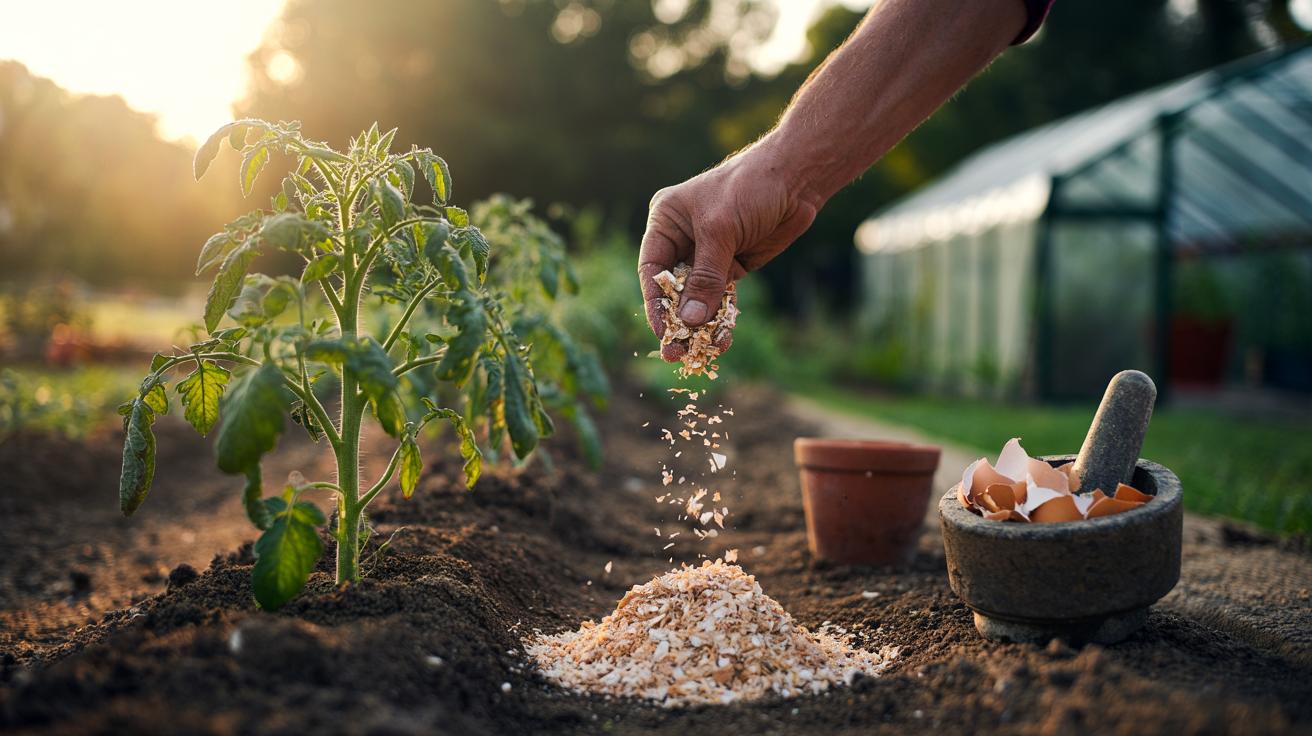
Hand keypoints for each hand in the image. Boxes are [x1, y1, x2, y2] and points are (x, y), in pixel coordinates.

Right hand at [638, 136, 819, 361]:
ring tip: (700, 354)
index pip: (652, 269)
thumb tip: (691, 320)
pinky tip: (721, 339)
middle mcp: (683, 240)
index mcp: (667, 222)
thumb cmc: (749, 188)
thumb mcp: (721, 230)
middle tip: (675, 353)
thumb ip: (706, 276)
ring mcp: (709, 255)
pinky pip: (721, 298)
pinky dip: (721, 319)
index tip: (662, 332)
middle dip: (676, 321)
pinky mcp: (733, 266)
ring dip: (700, 325)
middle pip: (672, 289)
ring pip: (698, 298)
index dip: (655, 303)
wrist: (796, 179)